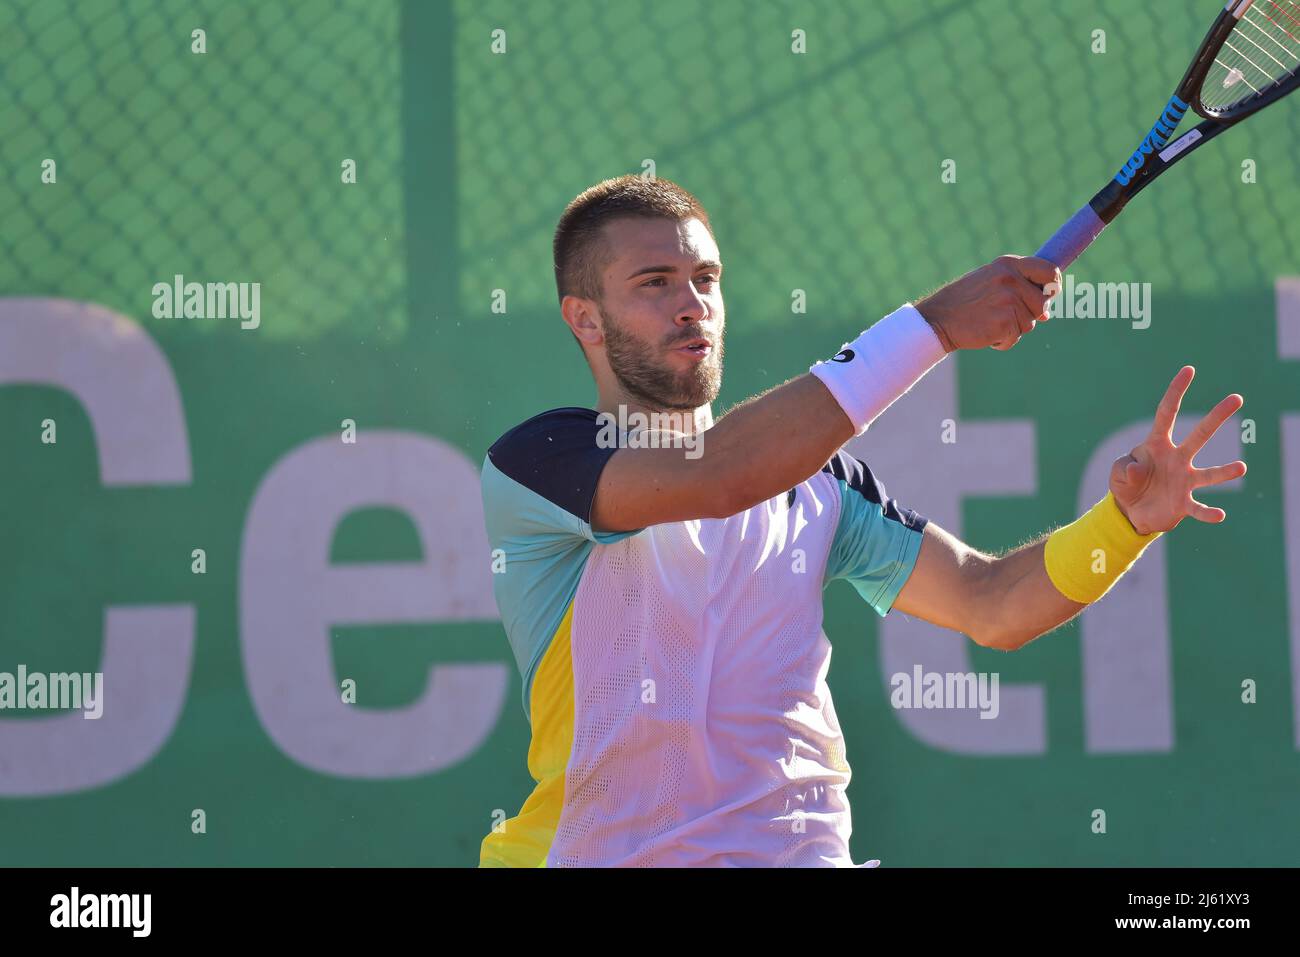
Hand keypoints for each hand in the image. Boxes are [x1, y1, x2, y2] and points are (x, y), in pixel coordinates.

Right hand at [913, 254, 1060, 351]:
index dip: (1053, 285)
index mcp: (1008, 264)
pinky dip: (1003, 342)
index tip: (1048, 294)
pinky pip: (1016, 337)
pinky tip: (986, 333)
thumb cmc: (962, 303)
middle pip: (1042, 303)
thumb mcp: (989, 283)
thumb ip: (1018, 289)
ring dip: (1013, 329)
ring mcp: (1009, 299)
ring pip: (1030, 323)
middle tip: (1002, 315)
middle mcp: (1010, 278)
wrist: (937, 320)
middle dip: (1028, 314)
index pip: (1049, 270)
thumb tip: (1046, 314)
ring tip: (989, 322)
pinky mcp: (1006, 321)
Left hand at [1109, 366, 1246, 534]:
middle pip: (1200, 435)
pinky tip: (1219, 515)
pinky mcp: (1183, 503)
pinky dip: (1208, 512)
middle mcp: (1177, 458)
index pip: (1166, 413)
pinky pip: (1198, 507)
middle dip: (1216, 417)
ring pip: (1208, 473)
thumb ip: (1124, 468)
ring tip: (1241, 468)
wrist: (1131, 511)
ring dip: (1224, 472)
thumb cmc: (1127, 483)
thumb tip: (1138, 470)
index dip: (1176, 392)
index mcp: (1157, 445)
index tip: (1189, 370)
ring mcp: (1184, 480)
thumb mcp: (1118, 473)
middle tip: (1236, 398)